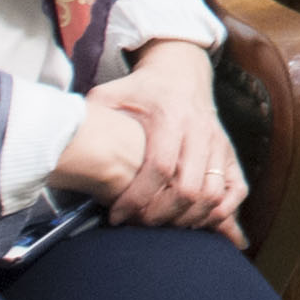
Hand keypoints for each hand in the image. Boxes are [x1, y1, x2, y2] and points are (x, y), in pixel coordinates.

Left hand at [53, 41, 244, 237]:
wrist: (182, 72)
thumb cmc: (142, 89)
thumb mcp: (112, 93)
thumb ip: (90, 115)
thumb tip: (61, 137)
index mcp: (171, 117)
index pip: (160, 167)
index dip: (138, 197)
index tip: (117, 215)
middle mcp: (200, 131)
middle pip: (189, 188)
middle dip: (160, 216)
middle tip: (137, 225)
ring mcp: (219, 143)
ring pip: (213, 194)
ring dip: (188, 219)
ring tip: (162, 227)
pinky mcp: (230, 152)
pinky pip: (237, 190)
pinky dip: (223, 211)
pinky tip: (199, 222)